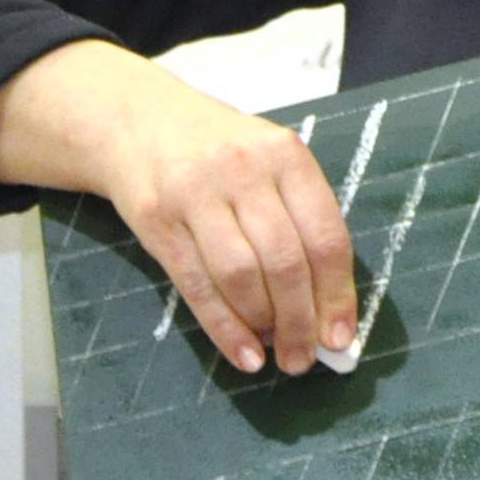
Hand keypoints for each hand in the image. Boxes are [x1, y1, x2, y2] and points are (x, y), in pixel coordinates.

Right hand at [0, 43, 355, 373]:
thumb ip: (300, 223)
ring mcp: (195, 194)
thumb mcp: (269, 163)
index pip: (325, 236)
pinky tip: (244, 355)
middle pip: (285, 262)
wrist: (138, 120)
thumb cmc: (220, 151)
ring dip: (264, 326)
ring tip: (277, 353)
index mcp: (286, 155)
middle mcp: (243, 171)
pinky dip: (224, 328)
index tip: (341, 337)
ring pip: (241, 276)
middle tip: (306, 359)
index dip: (337, 295)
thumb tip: (328, 309)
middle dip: (301, 322)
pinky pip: (196, 286)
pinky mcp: (157, 220)